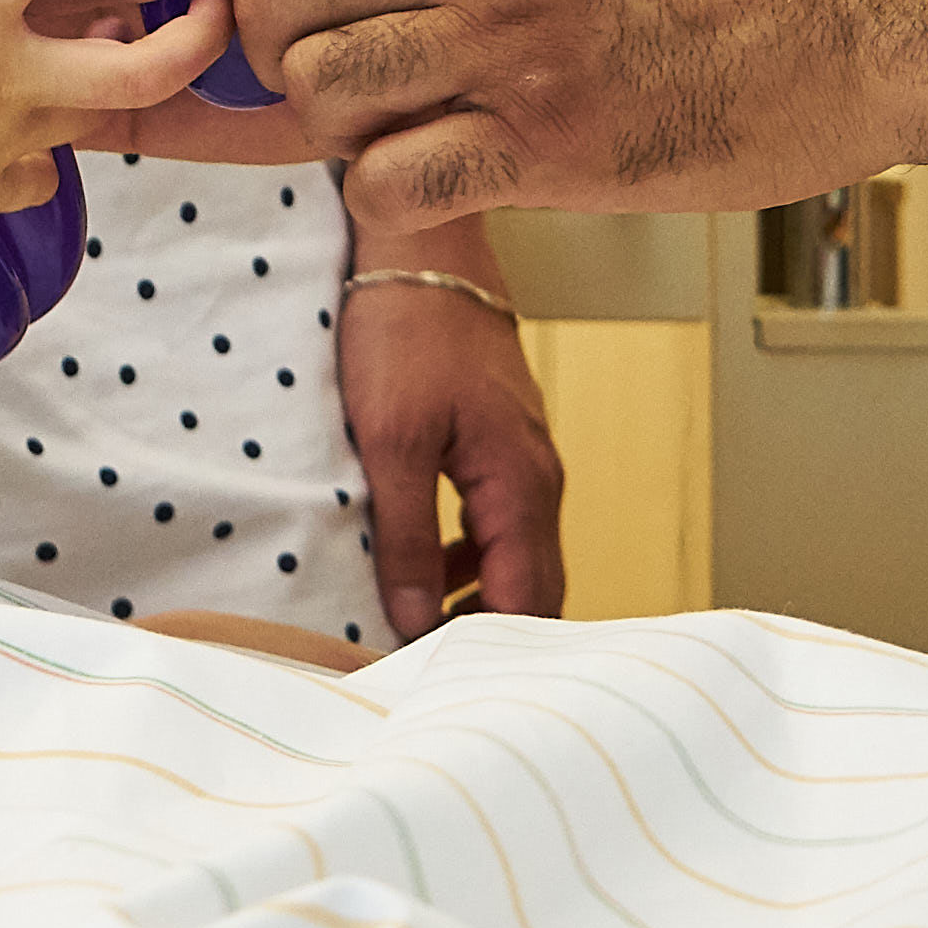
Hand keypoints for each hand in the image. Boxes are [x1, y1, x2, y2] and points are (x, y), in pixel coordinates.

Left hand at [110, 0, 927, 230]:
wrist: (856, 11)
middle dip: (254, 46)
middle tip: (297, 70)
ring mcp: (509, 44)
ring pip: (319, 92)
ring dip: (326, 121)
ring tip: (386, 117)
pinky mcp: (548, 146)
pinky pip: (391, 179)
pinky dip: (387, 186)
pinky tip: (437, 171)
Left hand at [340, 247, 561, 640]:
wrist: (422, 245)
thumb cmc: (405, 331)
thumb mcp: (389, 439)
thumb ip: (405, 533)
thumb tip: (410, 616)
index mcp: (520, 485)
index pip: (527, 602)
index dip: (486, 650)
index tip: (435, 682)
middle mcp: (538, 479)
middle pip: (534, 588)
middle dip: (487, 634)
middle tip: (426, 671)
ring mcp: (525, 460)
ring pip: (516, 556)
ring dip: (476, 597)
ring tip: (417, 628)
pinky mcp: (502, 443)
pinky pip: (500, 523)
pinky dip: (470, 557)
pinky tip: (424, 566)